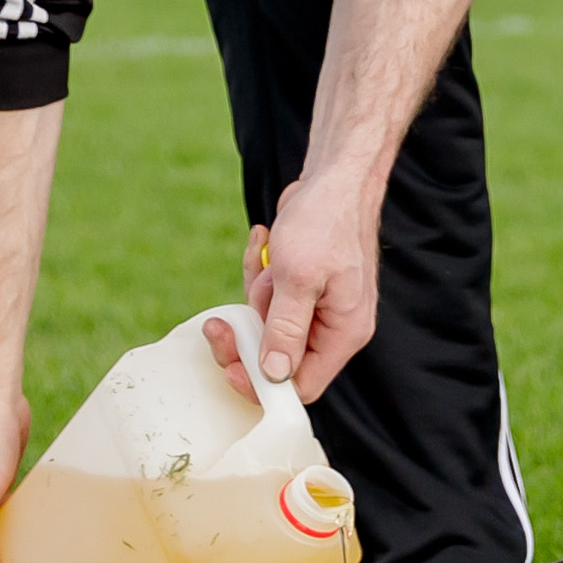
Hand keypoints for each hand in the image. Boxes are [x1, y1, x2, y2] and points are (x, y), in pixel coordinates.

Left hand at [251, 166, 383, 400]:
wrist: (333, 178)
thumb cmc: (325, 221)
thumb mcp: (298, 277)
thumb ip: (285, 329)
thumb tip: (274, 375)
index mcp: (343, 332)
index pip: (302, 385)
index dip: (263, 384)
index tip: (230, 366)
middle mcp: (333, 326)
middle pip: (279, 359)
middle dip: (248, 334)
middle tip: (219, 324)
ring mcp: (318, 307)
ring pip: (267, 325)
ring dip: (256, 293)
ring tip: (268, 256)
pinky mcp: (302, 289)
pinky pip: (268, 298)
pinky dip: (259, 273)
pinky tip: (264, 240)